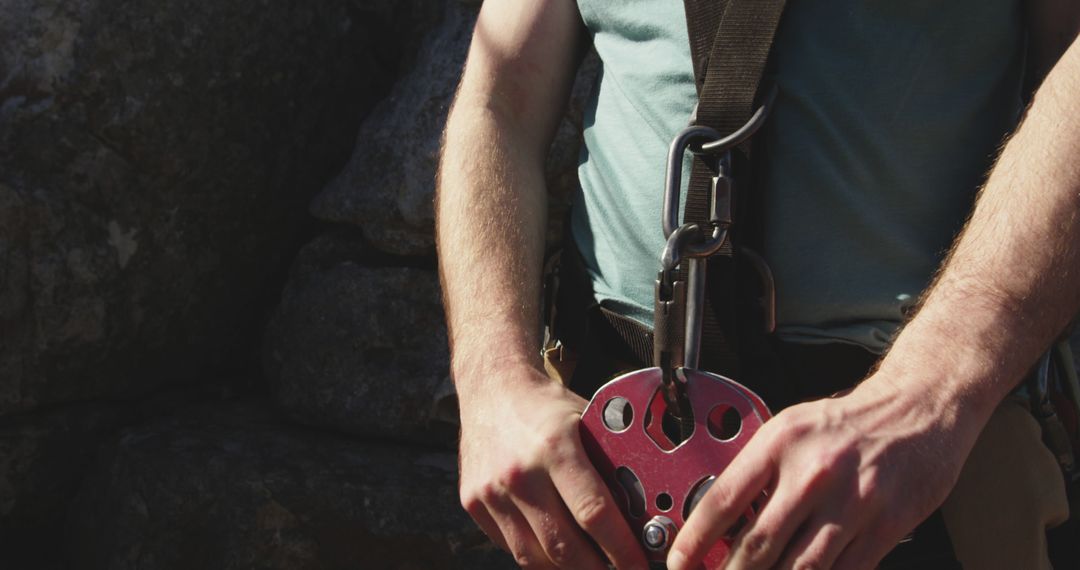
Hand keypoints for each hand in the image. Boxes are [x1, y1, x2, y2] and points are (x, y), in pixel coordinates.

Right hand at [457, 363, 649, 569]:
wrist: (491, 389)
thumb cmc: (548, 408)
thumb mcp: (588, 422)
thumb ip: (612, 464)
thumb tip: (645, 513)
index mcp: (555, 448)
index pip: (594, 514)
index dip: (622, 549)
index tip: (639, 565)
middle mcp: (519, 473)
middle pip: (564, 548)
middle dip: (598, 569)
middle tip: (619, 569)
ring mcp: (491, 491)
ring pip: (534, 557)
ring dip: (568, 568)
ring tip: (590, 562)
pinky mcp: (472, 502)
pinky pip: (511, 547)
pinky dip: (538, 554)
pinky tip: (557, 546)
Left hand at [667, 376, 984, 569]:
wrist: (918, 409)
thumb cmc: (847, 423)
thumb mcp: (791, 431)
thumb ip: (758, 474)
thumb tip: (721, 523)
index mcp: (781, 443)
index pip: (724, 500)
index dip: (694, 540)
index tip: (680, 561)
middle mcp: (814, 473)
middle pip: (758, 544)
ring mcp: (852, 502)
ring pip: (800, 568)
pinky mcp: (886, 526)